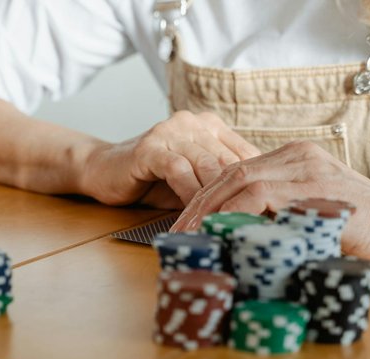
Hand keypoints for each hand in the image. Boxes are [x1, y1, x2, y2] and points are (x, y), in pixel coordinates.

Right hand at [81, 111, 259, 208]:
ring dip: (216, 199)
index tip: (266, 213)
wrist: (103, 170)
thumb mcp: (193, 180)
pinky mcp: (150, 147)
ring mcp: (170, 131)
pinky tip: (195, 213)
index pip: (245, 155)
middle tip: (249, 224)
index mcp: (210, 126)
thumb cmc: (152, 180)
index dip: (256, 185)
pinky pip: (179, 171)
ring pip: (206, 166)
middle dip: (238, 195)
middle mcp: (193, 123)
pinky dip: (189, 194)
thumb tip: (257, 209)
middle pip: (227, 161)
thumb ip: (220, 185)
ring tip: (225, 223)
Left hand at [170, 141, 369, 264]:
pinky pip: (259, 194)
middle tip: (178, 231)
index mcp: (293, 157)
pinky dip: (233, 213)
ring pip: (239, 179)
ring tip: (191, 235)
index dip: (206, 196)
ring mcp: (304, 167)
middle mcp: (296, 155)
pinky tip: (218, 231)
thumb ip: (280, 210)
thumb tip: (238, 234)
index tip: (187, 221)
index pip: (236, 170)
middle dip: (198, 203)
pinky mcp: (312, 185)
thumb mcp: (311, 210)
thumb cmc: (360, 226)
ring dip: (209, 209)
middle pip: (230, 172)